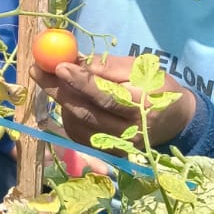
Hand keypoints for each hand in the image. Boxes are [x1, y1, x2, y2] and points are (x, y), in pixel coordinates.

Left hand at [30, 54, 197, 152]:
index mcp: (143, 105)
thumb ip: (109, 67)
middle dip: (59, 90)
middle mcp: (130, 131)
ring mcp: (119, 146)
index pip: (107, 96)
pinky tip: (67, 101)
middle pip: (88, 112)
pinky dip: (69, 117)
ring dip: (61, 102)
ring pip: (80, 125)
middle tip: (38, 71)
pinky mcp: (110, 153)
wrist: (175, 121)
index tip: (59, 66)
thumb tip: (76, 60)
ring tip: (51, 81)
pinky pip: (81, 136)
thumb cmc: (157, 87)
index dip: (81, 82)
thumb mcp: (142, 69)